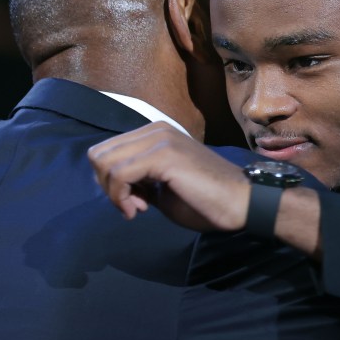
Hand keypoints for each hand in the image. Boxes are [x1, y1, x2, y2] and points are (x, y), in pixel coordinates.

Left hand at [88, 121, 250, 231]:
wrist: (240, 202)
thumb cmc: (207, 199)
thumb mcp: (163, 187)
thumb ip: (140, 180)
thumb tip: (115, 186)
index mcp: (157, 133)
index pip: (107, 150)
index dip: (110, 181)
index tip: (133, 201)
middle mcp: (156, 130)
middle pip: (99, 154)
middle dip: (107, 186)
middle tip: (132, 205)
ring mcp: (160, 140)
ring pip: (105, 164)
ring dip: (114, 194)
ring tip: (137, 208)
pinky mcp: (163, 156)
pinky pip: (119, 175)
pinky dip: (120, 197)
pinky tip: (140, 209)